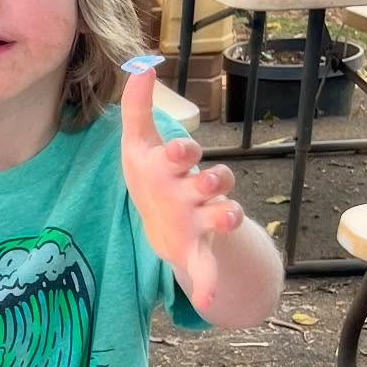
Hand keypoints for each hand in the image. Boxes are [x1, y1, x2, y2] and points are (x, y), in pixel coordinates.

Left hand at [120, 67, 242, 313]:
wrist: (162, 222)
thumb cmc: (152, 177)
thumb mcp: (138, 144)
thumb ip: (137, 107)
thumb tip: (142, 64)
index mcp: (178, 168)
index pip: (184, 155)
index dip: (181, 153)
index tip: (176, 150)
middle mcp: (196, 192)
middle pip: (212, 183)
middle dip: (210, 181)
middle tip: (209, 182)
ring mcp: (200, 221)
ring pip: (221, 216)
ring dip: (226, 217)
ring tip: (229, 218)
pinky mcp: (197, 249)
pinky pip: (208, 268)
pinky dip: (210, 284)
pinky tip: (208, 302)